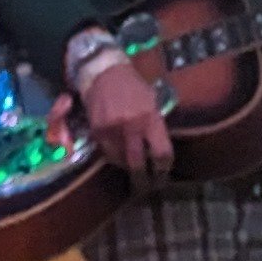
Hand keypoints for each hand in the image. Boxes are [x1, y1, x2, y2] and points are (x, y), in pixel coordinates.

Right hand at [78, 52, 175, 183]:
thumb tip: (159, 151)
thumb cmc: (132, 86)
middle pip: (138, 164)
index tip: (163, 175)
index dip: (164, 169)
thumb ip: (155, 126)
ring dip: (126, 167)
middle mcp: (132, 126)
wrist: (104, 72)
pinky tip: (117, 152)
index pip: (162, 153)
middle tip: (147, 188)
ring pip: (120, 161)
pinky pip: (106, 152)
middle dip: (143, 181)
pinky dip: (112, 155)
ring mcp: (113, 130)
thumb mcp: (151, 103)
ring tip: (131, 169)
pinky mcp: (97, 131)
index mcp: (151, 118)